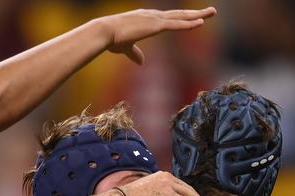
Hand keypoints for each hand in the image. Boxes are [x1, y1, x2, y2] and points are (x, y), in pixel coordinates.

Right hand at [97, 7, 216, 63]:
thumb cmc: (111, 39)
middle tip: (210, 11)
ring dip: (198, 15)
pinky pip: (176, 24)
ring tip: (212, 12)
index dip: (180, 18)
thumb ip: (135, 53)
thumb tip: (141, 62)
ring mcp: (154, 19)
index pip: (167, 18)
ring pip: (181, 17)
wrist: (104, 32)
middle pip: (178, 14)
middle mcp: (152, 15)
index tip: (191, 17)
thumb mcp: (125, 47)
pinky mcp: (155, 25)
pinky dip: (188, 24)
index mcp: (145, 19)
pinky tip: (201, 22)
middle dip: (195, 13)